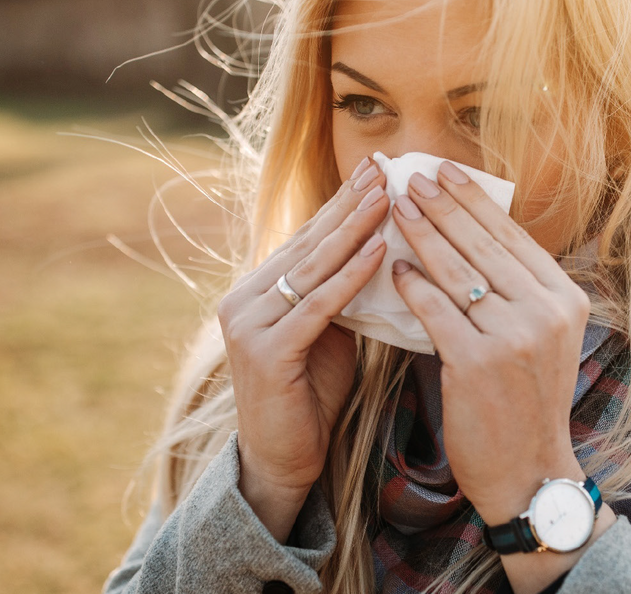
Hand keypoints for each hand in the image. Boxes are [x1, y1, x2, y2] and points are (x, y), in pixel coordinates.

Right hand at [216, 160, 389, 539]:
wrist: (283, 460)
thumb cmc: (310, 398)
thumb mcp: (327, 334)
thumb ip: (338, 296)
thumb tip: (379, 250)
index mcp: (256, 291)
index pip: (305, 238)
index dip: (339, 204)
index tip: (373, 170)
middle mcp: (243, 299)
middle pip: (307, 244)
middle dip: (348, 206)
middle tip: (383, 169)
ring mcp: (249, 324)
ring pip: (312, 268)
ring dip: (353, 230)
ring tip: (387, 198)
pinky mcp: (266, 351)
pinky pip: (318, 306)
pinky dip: (351, 278)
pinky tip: (379, 254)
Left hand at [385, 161, 594, 587]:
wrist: (527, 471)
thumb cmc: (525, 402)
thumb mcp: (542, 339)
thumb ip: (518, 291)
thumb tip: (472, 235)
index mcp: (565, 300)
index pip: (512, 237)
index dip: (475, 201)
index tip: (445, 171)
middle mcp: (545, 312)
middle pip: (482, 246)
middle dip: (443, 206)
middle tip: (411, 177)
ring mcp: (513, 337)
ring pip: (456, 272)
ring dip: (421, 234)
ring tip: (396, 208)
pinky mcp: (477, 363)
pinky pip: (435, 311)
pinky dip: (412, 286)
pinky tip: (394, 268)